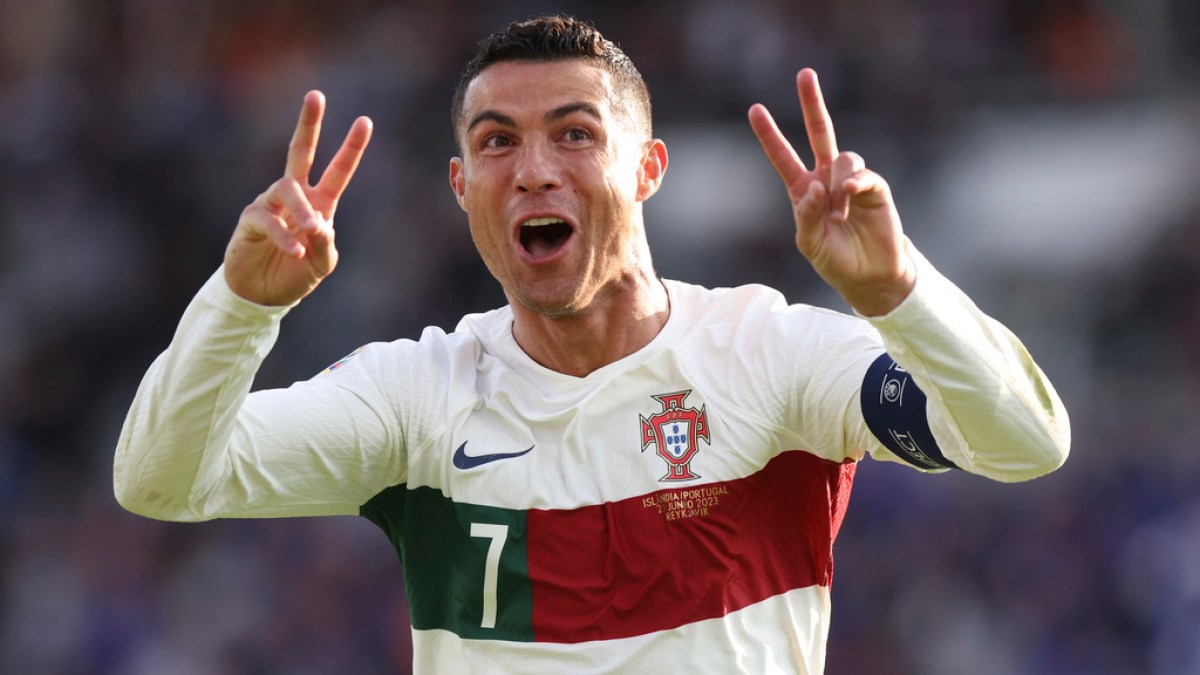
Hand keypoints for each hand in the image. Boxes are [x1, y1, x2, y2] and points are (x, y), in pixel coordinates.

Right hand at [224, 91, 372, 305]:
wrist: (262, 296)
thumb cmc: (295, 275)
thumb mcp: (322, 263)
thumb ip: (326, 244)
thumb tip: (319, 224)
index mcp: (319, 204)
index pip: (337, 171)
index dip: (351, 148)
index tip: (365, 121)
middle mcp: (295, 197)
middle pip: (300, 152)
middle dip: (309, 124)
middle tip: (316, 96)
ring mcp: (271, 204)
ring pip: (287, 188)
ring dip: (302, 208)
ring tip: (311, 228)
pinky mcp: (251, 219)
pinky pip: (268, 219)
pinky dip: (284, 236)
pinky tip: (295, 251)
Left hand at [748, 69, 914, 315]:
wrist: (870, 275)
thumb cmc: (835, 259)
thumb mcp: (809, 243)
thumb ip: (805, 215)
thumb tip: (816, 187)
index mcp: (803, 190)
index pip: (783, 157)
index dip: (770, 135)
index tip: (755, 109)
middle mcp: (826, 179)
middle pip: (819, 132)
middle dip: (812, 103)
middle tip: (804, 74)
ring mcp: (851, 181)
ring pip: (842, 158)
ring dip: (838, 186)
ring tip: (840, 216)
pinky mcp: (875, 189)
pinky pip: (863, 175)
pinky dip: (855, 184)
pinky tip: (851, 195)